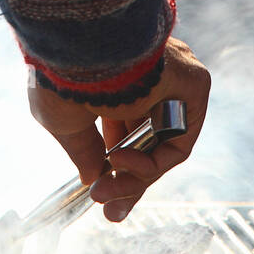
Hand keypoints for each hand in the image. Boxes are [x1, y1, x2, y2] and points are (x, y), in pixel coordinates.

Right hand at [28, 36, 209, 222]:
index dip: (114, 169)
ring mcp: (173, 81)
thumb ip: (82, 149)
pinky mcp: (193, 84)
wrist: (76, 43)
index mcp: (117, 81)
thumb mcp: (63, 120)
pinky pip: (179, 140)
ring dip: (134, 178)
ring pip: (163, 147)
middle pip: (148, 144)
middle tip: (107, 210)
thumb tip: (93, 178)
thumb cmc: (60, 74)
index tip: (97, 196)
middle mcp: (149, 79)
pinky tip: (119, 159)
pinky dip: (152, 162)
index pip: (126, 131)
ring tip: (103, 190)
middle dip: (126, 183)